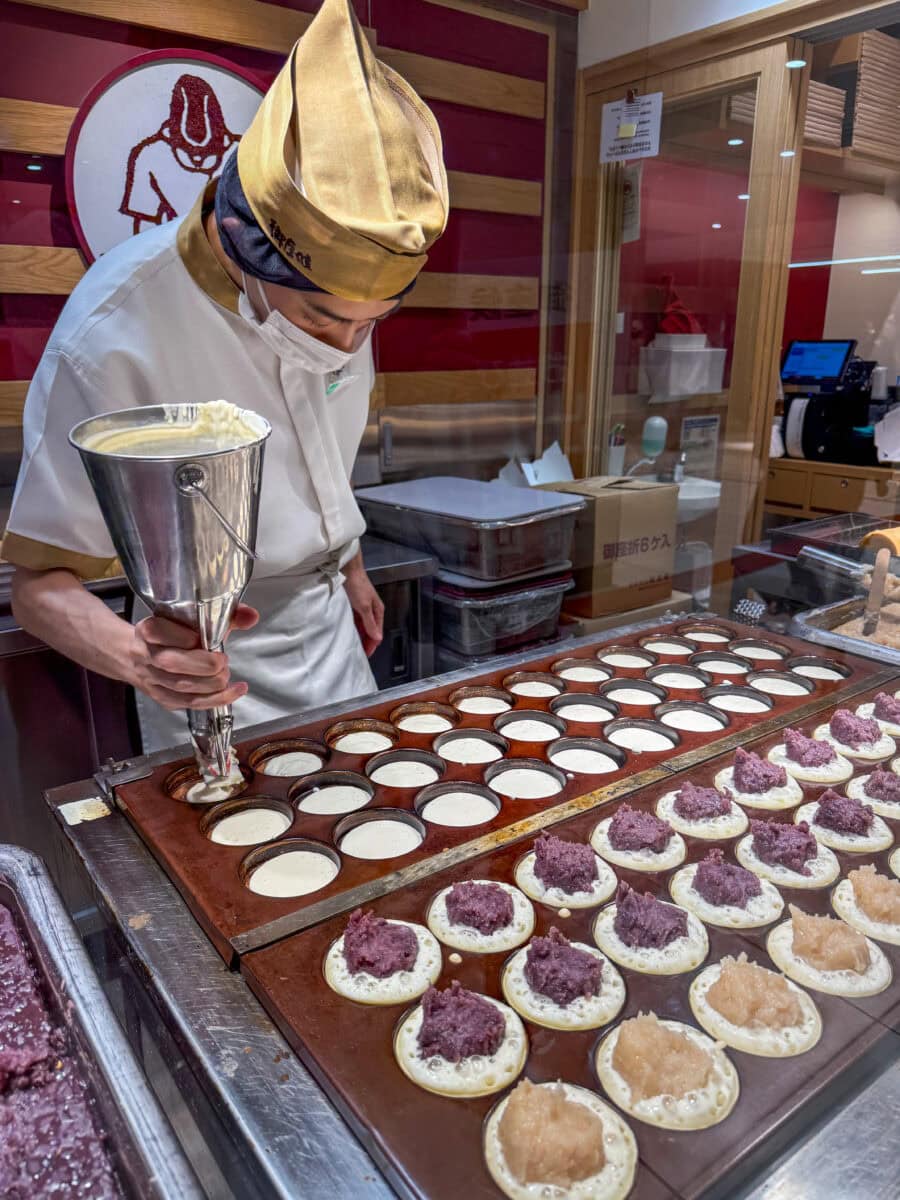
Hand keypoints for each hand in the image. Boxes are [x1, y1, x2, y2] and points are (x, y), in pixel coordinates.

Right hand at [129, 604, 258, 709]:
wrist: (136, 655)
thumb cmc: (169, 634)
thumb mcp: (190, 619)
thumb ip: (223, 616)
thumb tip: (251, 616)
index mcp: (148, 630)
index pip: (157, 632)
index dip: (183, 636)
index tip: (200, 637)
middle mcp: (147, 655)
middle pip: (171, 663)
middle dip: (203, 665)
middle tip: (222, 661)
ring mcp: (153, 679)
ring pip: (180, 686)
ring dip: (211, 684)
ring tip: (227, 676)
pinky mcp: (162, 697)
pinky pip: (188, 703)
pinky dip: (214, 700)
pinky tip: (232, 692)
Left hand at [344, 564, 383, 656]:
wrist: (347, 570)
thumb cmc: (358, 584)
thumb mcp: (364, 606)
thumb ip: (370, 623)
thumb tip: (376, 637)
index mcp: (378, 611)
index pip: (377, 634)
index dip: (372, 645)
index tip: (366, 654)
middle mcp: (371, 610)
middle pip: (370, 631)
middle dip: (365, 642)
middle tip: (358, 653)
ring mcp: (362, 608)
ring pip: (362, 627)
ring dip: (358, 635)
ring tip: (352, 645)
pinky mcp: (354, 605)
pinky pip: (354, 621)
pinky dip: (352, 628)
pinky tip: (347, 632)